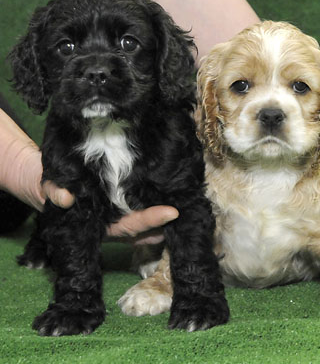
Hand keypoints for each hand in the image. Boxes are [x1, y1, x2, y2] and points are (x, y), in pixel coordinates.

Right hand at [43, 181, 178, 243]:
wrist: (43, 181)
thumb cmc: (48, 186)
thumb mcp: (46, 187)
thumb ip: (52, 191)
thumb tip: (64, 197)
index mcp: (97, 224)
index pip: (128, 225)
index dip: (149, 220)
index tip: (170, 212)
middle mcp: (112, 222)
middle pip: (145, 225)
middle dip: (165, 222)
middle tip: (189, 212)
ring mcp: (117, 214)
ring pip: (146, 221)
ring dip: (165, 219)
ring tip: (189, 210)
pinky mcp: (121, 201)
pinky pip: (142, 206)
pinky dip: (157, 204)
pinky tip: (174, 197)